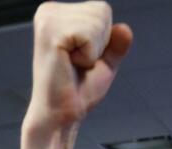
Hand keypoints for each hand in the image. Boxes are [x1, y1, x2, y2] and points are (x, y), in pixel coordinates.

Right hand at [27, 1, 132, 129]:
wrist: (60, 114)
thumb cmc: (77, 90)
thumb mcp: (104, 63)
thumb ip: (116, 44)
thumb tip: (124, 28)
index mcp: (58, 13)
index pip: (101, 9)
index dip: (103, 39)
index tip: (82, 57)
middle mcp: (49, 10)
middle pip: (101, 11)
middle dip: (99, 44)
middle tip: (77, 64)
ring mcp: (47, 19)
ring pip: (98, 22)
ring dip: (93, 51)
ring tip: (72, 64)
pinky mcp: (50, 32)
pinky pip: (90, 35)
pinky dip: (89, 56)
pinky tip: (70, 65)